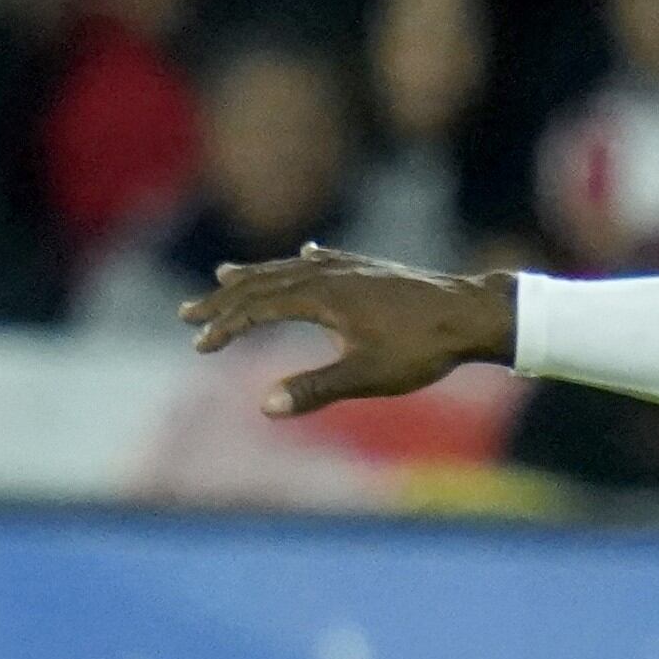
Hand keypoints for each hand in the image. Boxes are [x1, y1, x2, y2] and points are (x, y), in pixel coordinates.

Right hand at [182, 244, 516, 416]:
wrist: (471, 314)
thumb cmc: (421, 348)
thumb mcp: (367, 376)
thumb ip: (315, 388)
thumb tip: (265, 405)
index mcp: (322, 296)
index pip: (259, 308)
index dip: (226, 327)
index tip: (200, 346)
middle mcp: (330, 274)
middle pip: (264, 282)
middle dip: (224, 299)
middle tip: (188, 313)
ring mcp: (351, 267)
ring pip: (290, 267)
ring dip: (255, 275)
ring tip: (224, 275)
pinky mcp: (371, 270)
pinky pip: (325, 259)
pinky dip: (302, 260)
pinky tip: (306, 252)